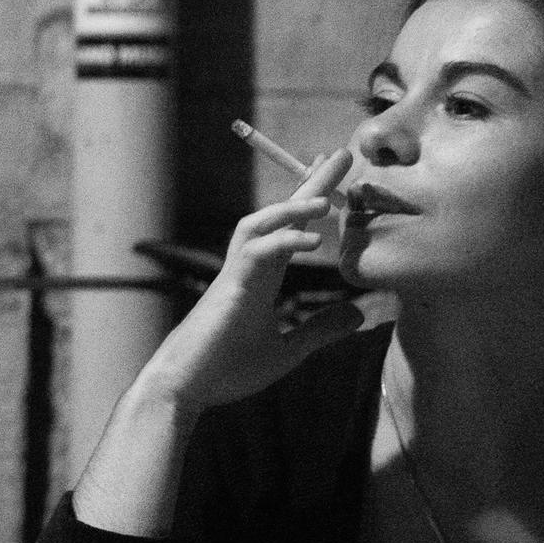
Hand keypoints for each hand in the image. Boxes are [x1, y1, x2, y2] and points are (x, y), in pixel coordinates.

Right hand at [132, 143, 379, 414]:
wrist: (185, 388)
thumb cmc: (227, 370)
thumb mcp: (287, 350)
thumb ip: (319, 329)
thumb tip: (358, 312)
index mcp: (261, 279)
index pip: (290, 229)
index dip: (311, 201)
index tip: (334, 174)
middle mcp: (248, 268)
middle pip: (279, 215)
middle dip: (310, 184)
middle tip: (341, 154)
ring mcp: (236, 275)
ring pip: (261, 225)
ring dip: (292, 207)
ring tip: (325, 196)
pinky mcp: (229, 289)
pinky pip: (257, 254)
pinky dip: (284, 242)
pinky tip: (312, 239)